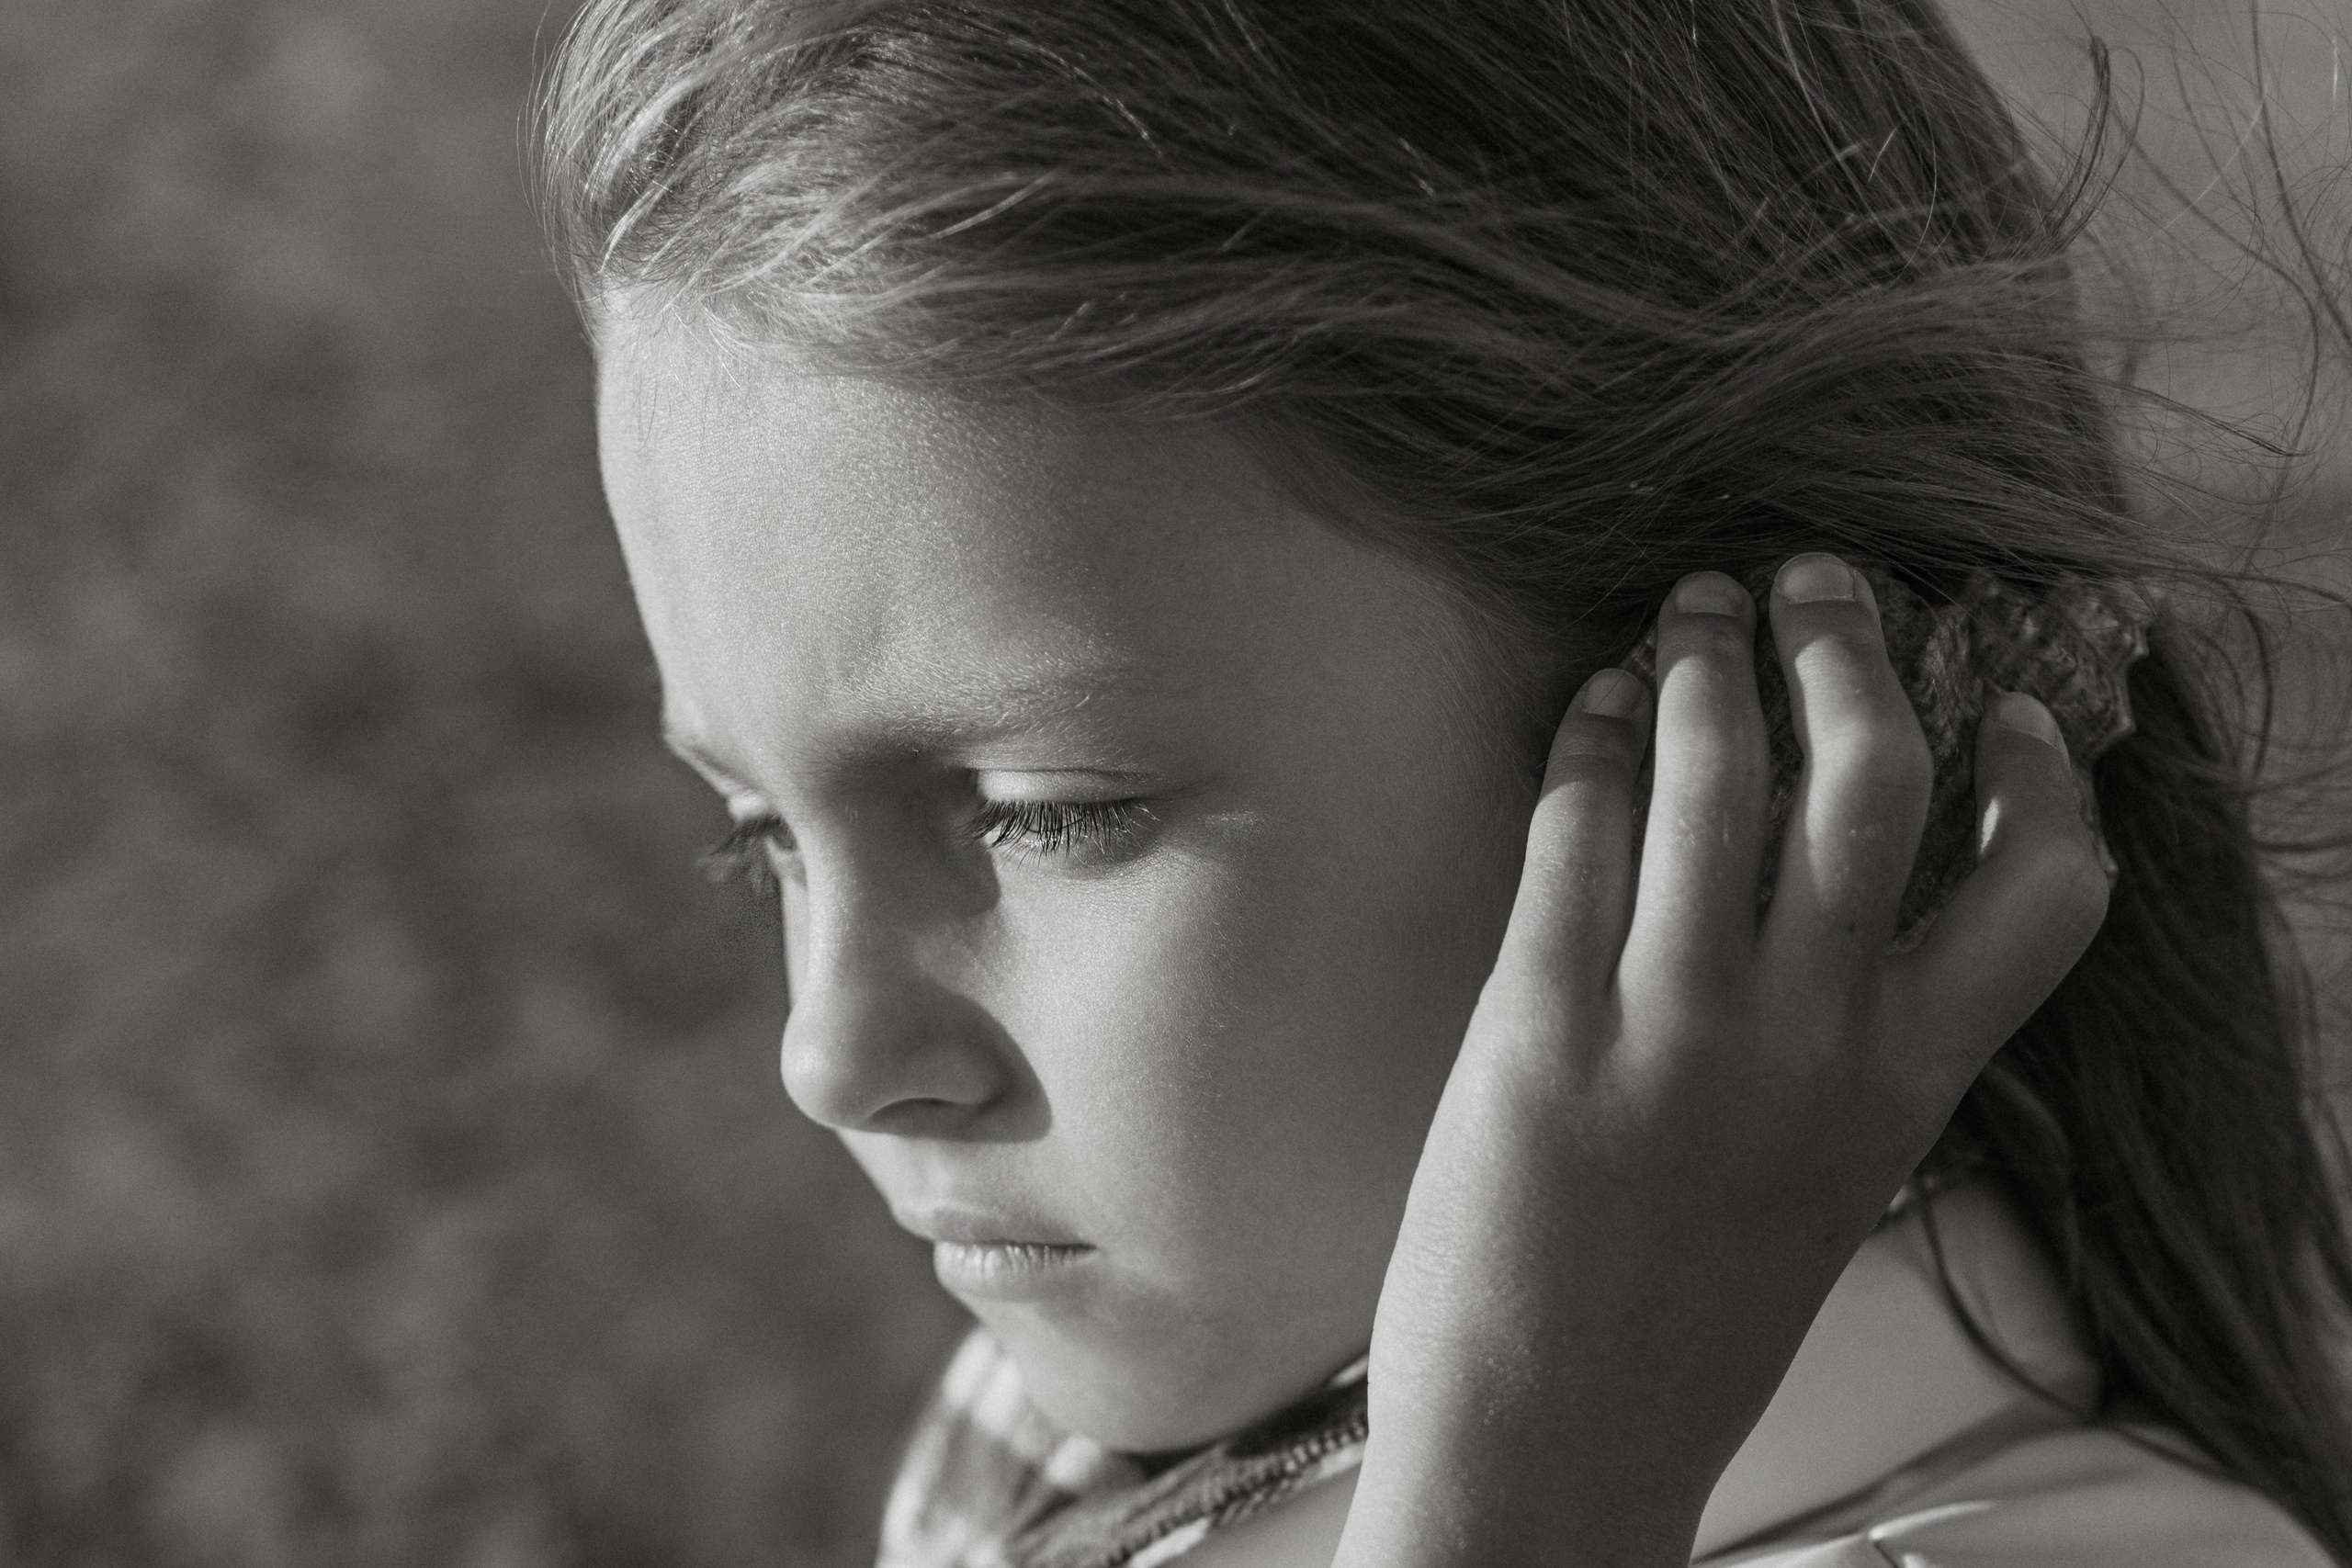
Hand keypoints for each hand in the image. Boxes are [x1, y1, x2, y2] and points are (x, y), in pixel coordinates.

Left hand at [1334, 555, 2111, 1567]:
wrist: (1555, 1432)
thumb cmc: (1691, 1312)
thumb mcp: (1830, 1176)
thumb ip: (1861, 1036)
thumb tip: (1843, 866)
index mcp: (1907, 1088)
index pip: (2046, 892)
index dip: (2045, 774)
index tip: (2003, 702)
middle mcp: (1809, 1041)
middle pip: (1873, 777)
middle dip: (1847, 646)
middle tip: (1810, 585)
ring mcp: (1671, 1024)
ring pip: (1715, 771)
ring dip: (1701, 659)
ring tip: (1688, 611)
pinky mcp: (1537, 1018)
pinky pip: (1577, 828)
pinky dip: (1588, 738)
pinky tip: (1589, 705)